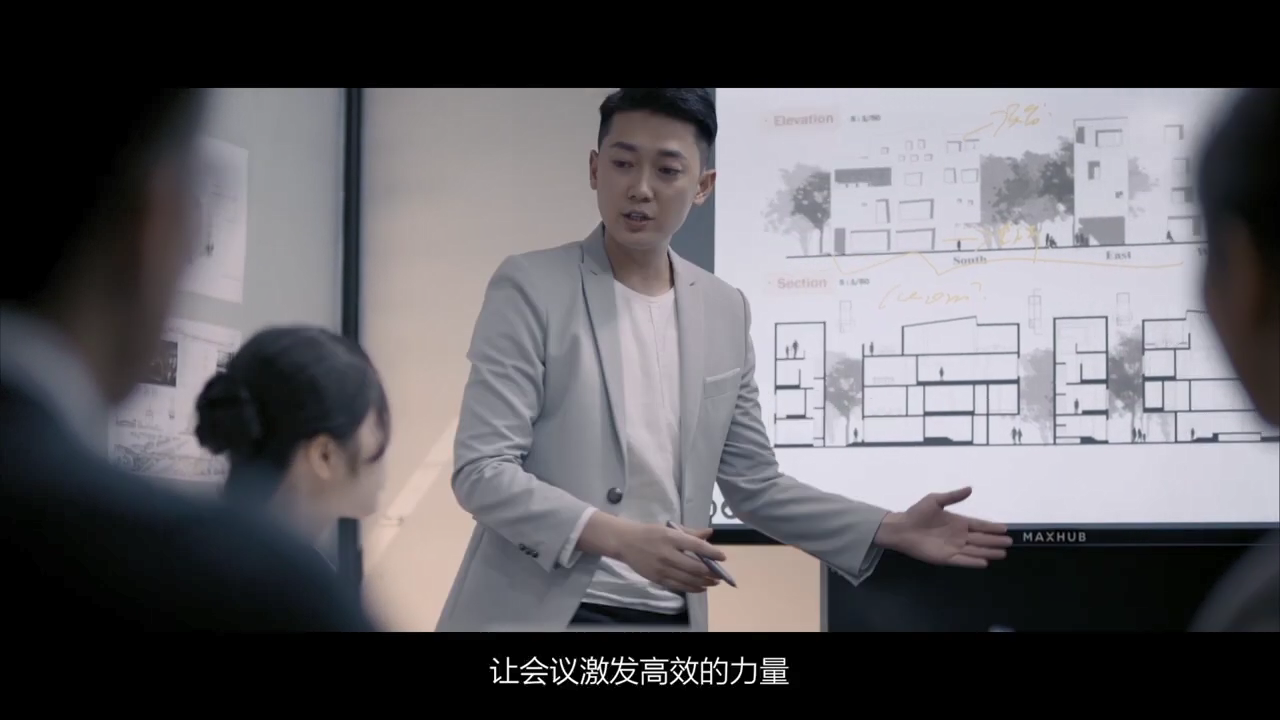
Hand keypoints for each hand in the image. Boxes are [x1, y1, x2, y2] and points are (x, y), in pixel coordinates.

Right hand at [614, 520, 726, 593]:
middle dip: (711, 572)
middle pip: (695, 566)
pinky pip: (679, 586)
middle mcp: (668, 554)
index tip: (723, 557)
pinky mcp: (658, 579)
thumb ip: (690, 532)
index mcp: (671, 538)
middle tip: (720, 574)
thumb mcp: (669, 528)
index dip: (712, 553)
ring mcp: (662, 569)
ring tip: (714, 582)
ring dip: (704, 582)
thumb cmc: (649, 533)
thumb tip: (709, 533)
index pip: (697, 546)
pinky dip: (692, 588)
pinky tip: (701, 588)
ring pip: (688, 579)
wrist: (625, 542)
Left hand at [875, 487, 1011, 567]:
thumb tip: (970, 488)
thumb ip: (953, 496)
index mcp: (958, 522)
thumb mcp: (935, 500)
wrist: (901, 528)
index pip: (979, 525)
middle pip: (981, 539)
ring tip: (1003, 553)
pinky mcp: (945, 558)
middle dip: (995, 540)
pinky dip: (973, 562)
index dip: (992, 527)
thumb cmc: (917, 513)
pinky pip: (962, 560)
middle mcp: (958, 535)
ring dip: (989, 552)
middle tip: (1010, 542)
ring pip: (975, 550)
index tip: (1005, 528)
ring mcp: (953, 547)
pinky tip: (985, 562)